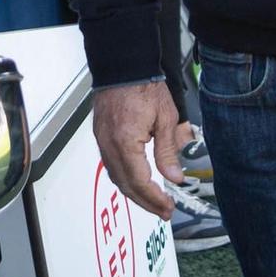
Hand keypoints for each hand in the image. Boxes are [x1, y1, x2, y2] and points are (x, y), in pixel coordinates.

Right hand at [91, 82, 185, 219]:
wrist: (124, 66)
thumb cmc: (144, 86)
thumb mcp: (165, 118)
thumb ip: (168, 151)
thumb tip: (174, 177)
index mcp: (126, 142)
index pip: (139, 181)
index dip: (154, 199)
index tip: (168, 207)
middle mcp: (109, 145)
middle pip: (125, 185)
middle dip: (145, 202)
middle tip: (163, 210)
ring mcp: (102, 141)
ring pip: (116, 177)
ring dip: (134, 193)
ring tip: (153, 200)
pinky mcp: (101, 136)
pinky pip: (110, 165)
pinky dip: (124, 178)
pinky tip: (137, 181)